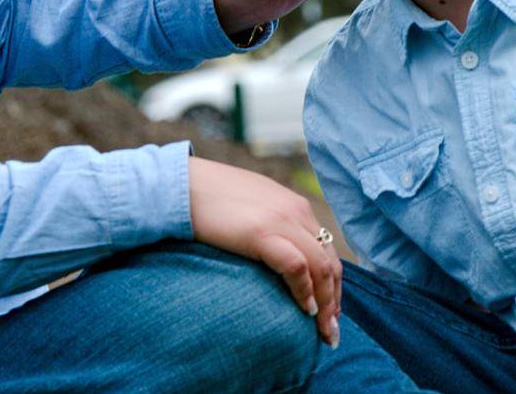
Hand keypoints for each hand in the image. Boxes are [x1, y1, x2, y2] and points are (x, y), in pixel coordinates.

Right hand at [189, 157, 341, 346]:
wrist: (182, 185)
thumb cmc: (210, 199)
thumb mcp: (252, 207)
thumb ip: (270, 223)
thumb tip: (275, 252)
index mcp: (294, 205)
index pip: (326, 249)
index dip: (332, 284)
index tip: (329, 310)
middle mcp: (296, 211)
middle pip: (330, 262)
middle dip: (333, 301)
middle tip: (331, 331)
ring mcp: (281, 220)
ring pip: (320, 268)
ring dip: (325, 304)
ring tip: (323, 331)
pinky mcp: (262, 232)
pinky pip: (297, 267)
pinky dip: (305, 291)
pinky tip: (304, 309)